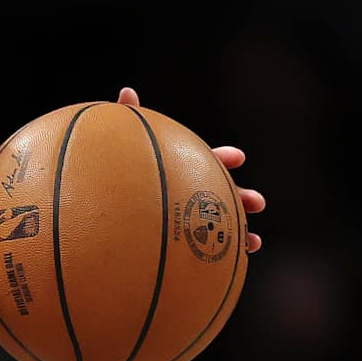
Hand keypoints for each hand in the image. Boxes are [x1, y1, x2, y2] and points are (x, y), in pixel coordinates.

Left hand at [117, 87, 263, 252]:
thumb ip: (129, 121)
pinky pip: (209, 253)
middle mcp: (192, 192)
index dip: (223, 157)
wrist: (104, 215)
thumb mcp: (118, 146)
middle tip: (257, 202)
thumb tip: (127, 91)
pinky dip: (224, 260)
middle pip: (225, 193)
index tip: (237, 157)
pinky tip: (233, 269)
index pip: (208, 158)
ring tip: (252, 241)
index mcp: (183, 166)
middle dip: (244, 196)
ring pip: (224, 226)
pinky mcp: (184, 244)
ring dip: (242, 232)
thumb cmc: (112, 173)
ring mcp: (190, 219)